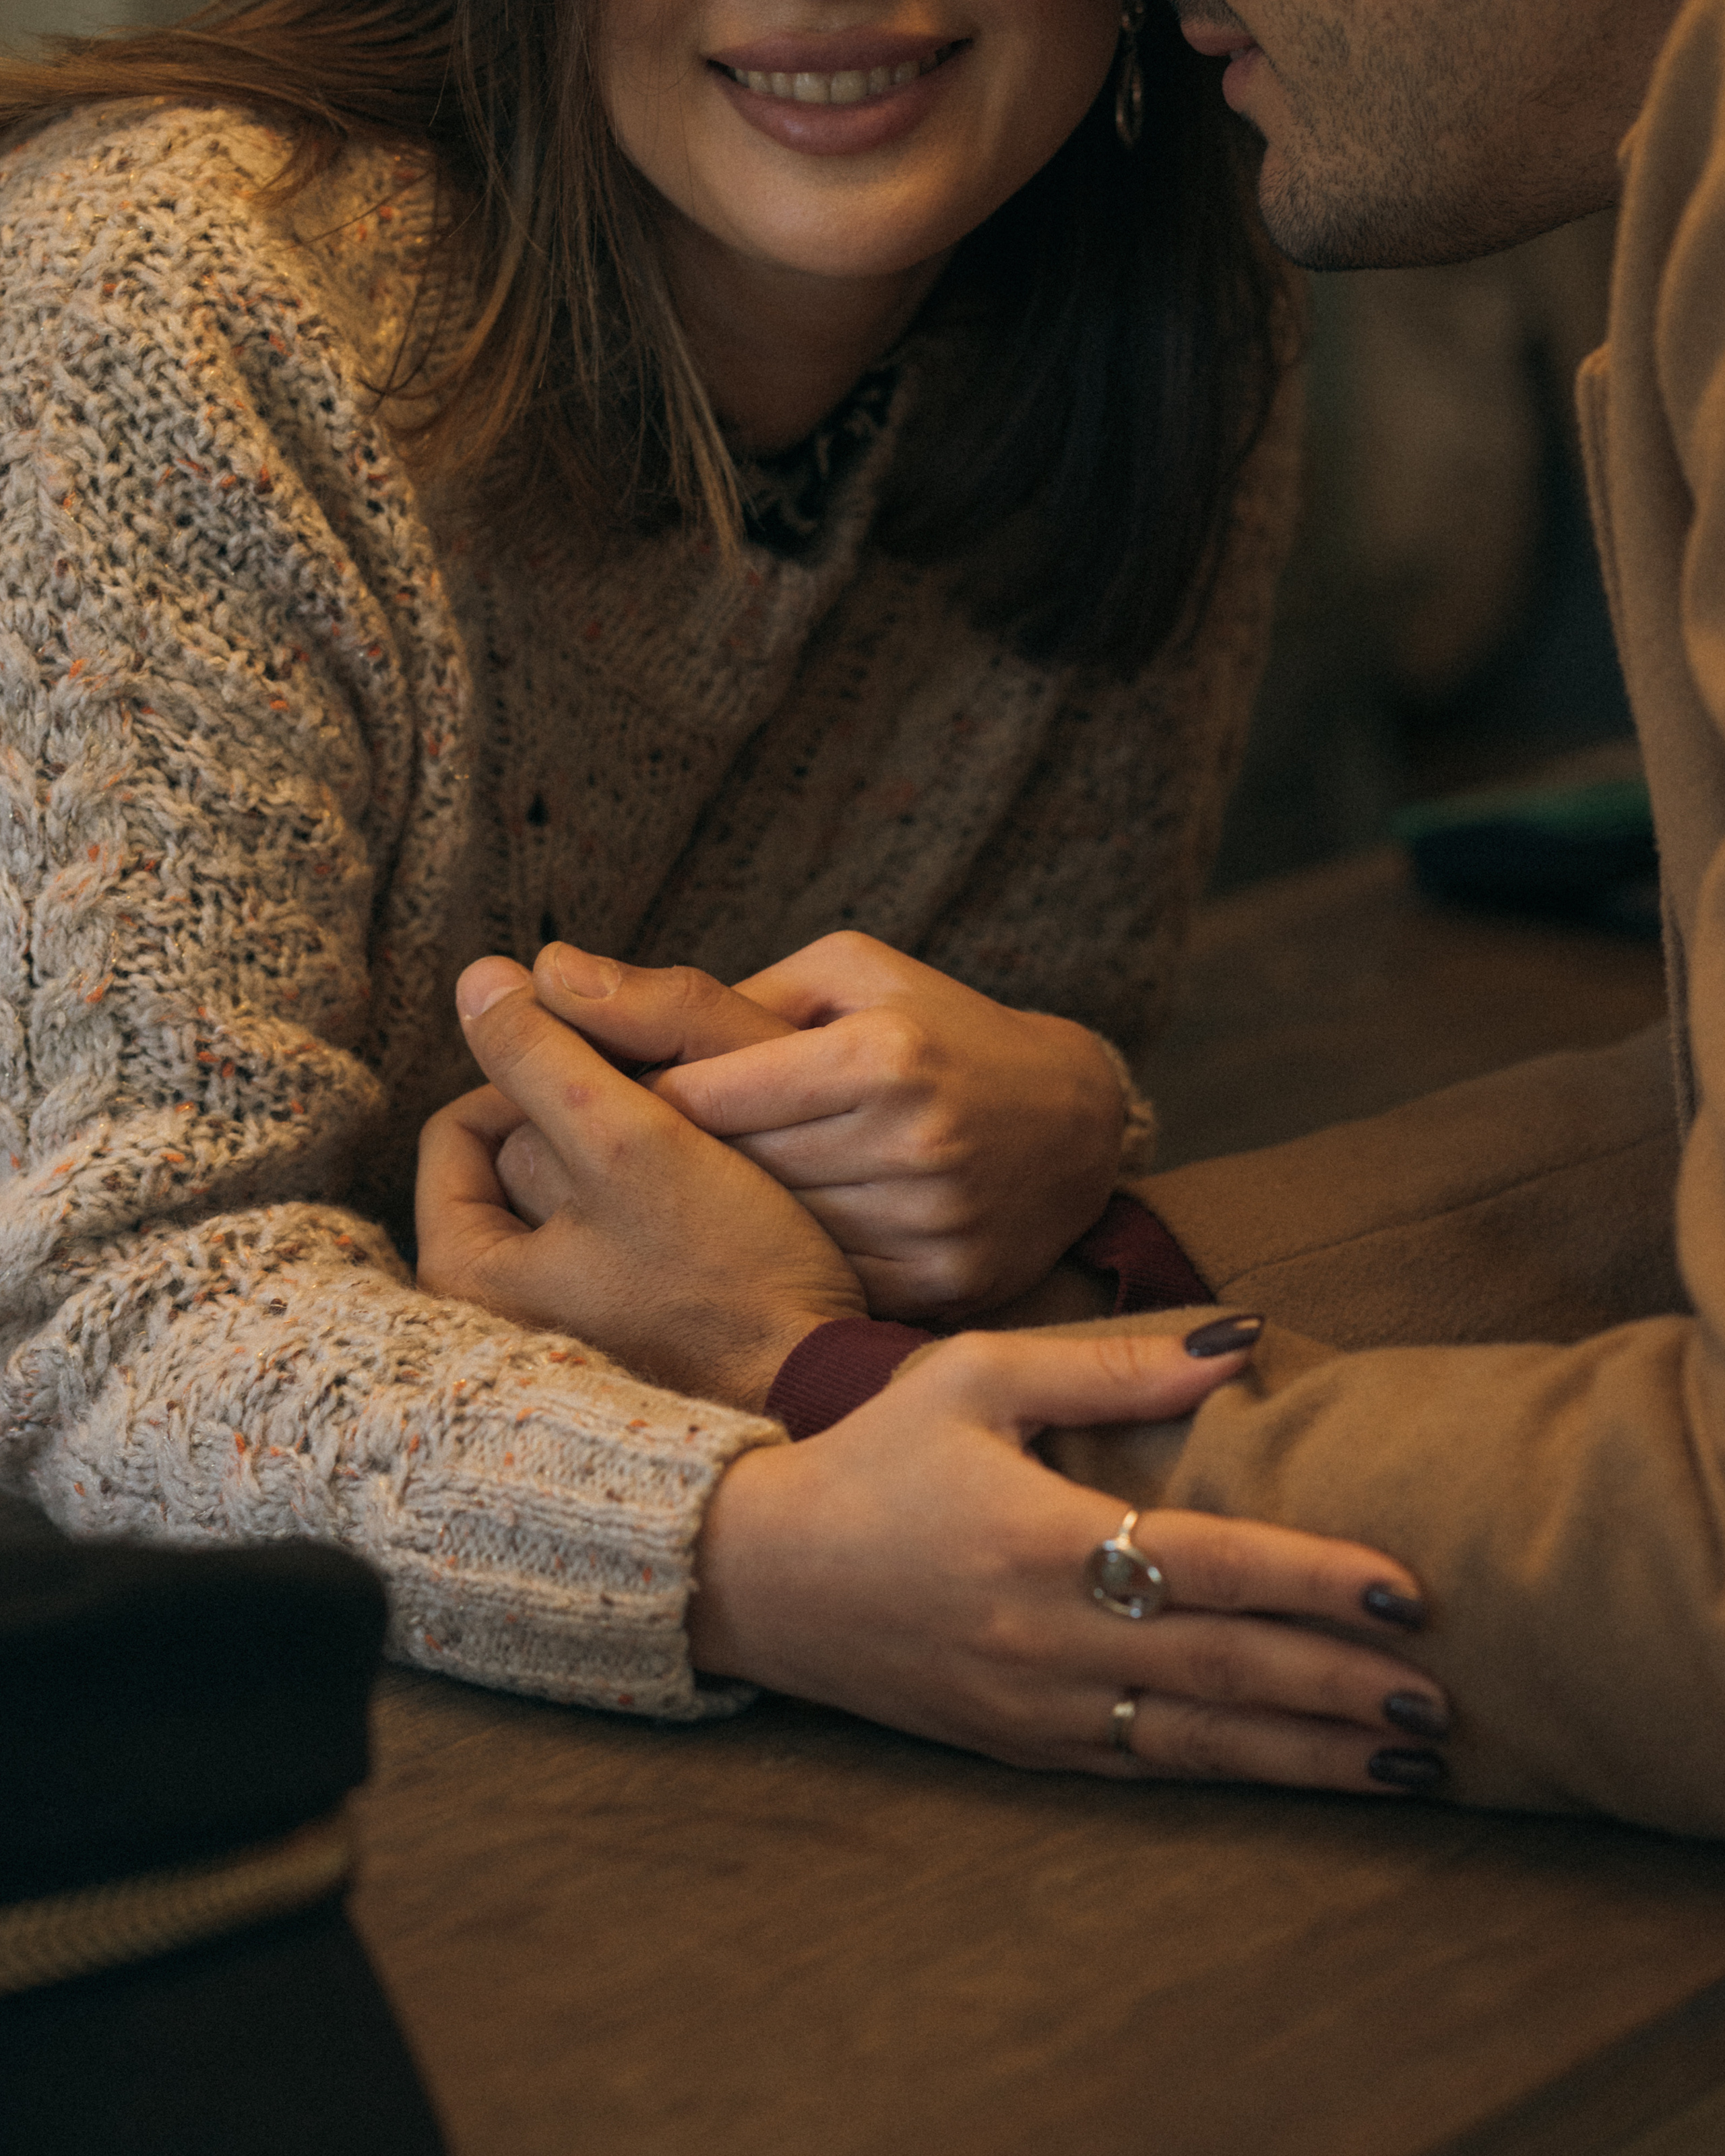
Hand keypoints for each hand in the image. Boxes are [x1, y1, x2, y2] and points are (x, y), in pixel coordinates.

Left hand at [415, 958, 865, 1409]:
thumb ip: (541, 1055)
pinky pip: (618, 1226)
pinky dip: (657, 1197)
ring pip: (578, 1186)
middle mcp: (496, 1311)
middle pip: (518, 1157)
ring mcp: (562, 1319)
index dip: (539, 1077)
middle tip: (673, 1117)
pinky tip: (715, 1192)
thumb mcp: (625, 1140)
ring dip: (634, 1151)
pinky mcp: (622, 1322)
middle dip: (593, 1119)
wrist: (821, 1377)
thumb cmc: (727, 1276)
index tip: (621, 1075)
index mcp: (466, 1279)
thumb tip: (475, 981)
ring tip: (702, 1153)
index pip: (463, 1127)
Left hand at [520, 933, 1127, 1321]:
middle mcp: (911, 1142)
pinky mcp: (942, 1283)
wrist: (1077, 1125)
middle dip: (665, 1165)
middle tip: (626, 1163)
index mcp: (881, 1053)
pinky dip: (786, 1263)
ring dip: (717, 1223)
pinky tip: (767, 1246)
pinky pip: (823, 1281)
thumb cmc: (936, 1030)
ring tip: (691, 1204)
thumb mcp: (844, 977)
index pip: (705, 1094)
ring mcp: (932, 1223)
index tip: (600, 1105)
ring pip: (769, 1233)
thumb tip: (553, 977)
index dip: (638, 1104)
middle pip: (730, 1171)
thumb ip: (706, 993)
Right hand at [690, 1327, 1448, 1790]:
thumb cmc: (872, 1459)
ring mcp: (1034, 1706)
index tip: (1409, 1592)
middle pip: (1224, 1667)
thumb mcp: (973, 1376)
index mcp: (1041, 1536)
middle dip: (1340, 1687)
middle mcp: (1046, 1635)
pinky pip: (1144, 1769)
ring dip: (1308, 1755)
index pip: (1211, 1562)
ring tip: (1406, 1764)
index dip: (1315, 1579)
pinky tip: (1293, 1777)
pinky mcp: (1019, 1748)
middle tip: (1441, 1704)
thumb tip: (1238, 1346)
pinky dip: (1229, 1776)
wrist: (757, 1576)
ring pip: (1198, 1738)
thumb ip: (1110, 1368)